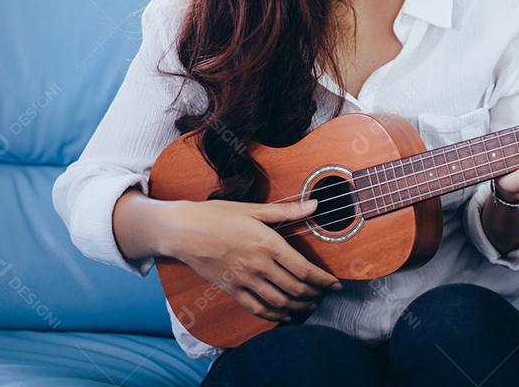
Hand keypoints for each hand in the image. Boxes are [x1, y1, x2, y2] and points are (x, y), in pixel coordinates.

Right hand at [163, 198, 341, 322]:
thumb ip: (287, 211)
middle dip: (315, 294)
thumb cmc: (218, 216)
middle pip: (295, 288)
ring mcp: (244, 280)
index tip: (336, 284)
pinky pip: (257, 308)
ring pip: (279, 302)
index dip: (324, 280)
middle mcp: (259, 265)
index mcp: (267, 243)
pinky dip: (275, 314)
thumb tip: (316, 205)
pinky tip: (284, 314)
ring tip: (310, 304)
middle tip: (326, 294)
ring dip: (299, 306)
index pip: (304, 269)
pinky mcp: (231, 290)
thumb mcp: (254, 209)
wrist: (183, 231)